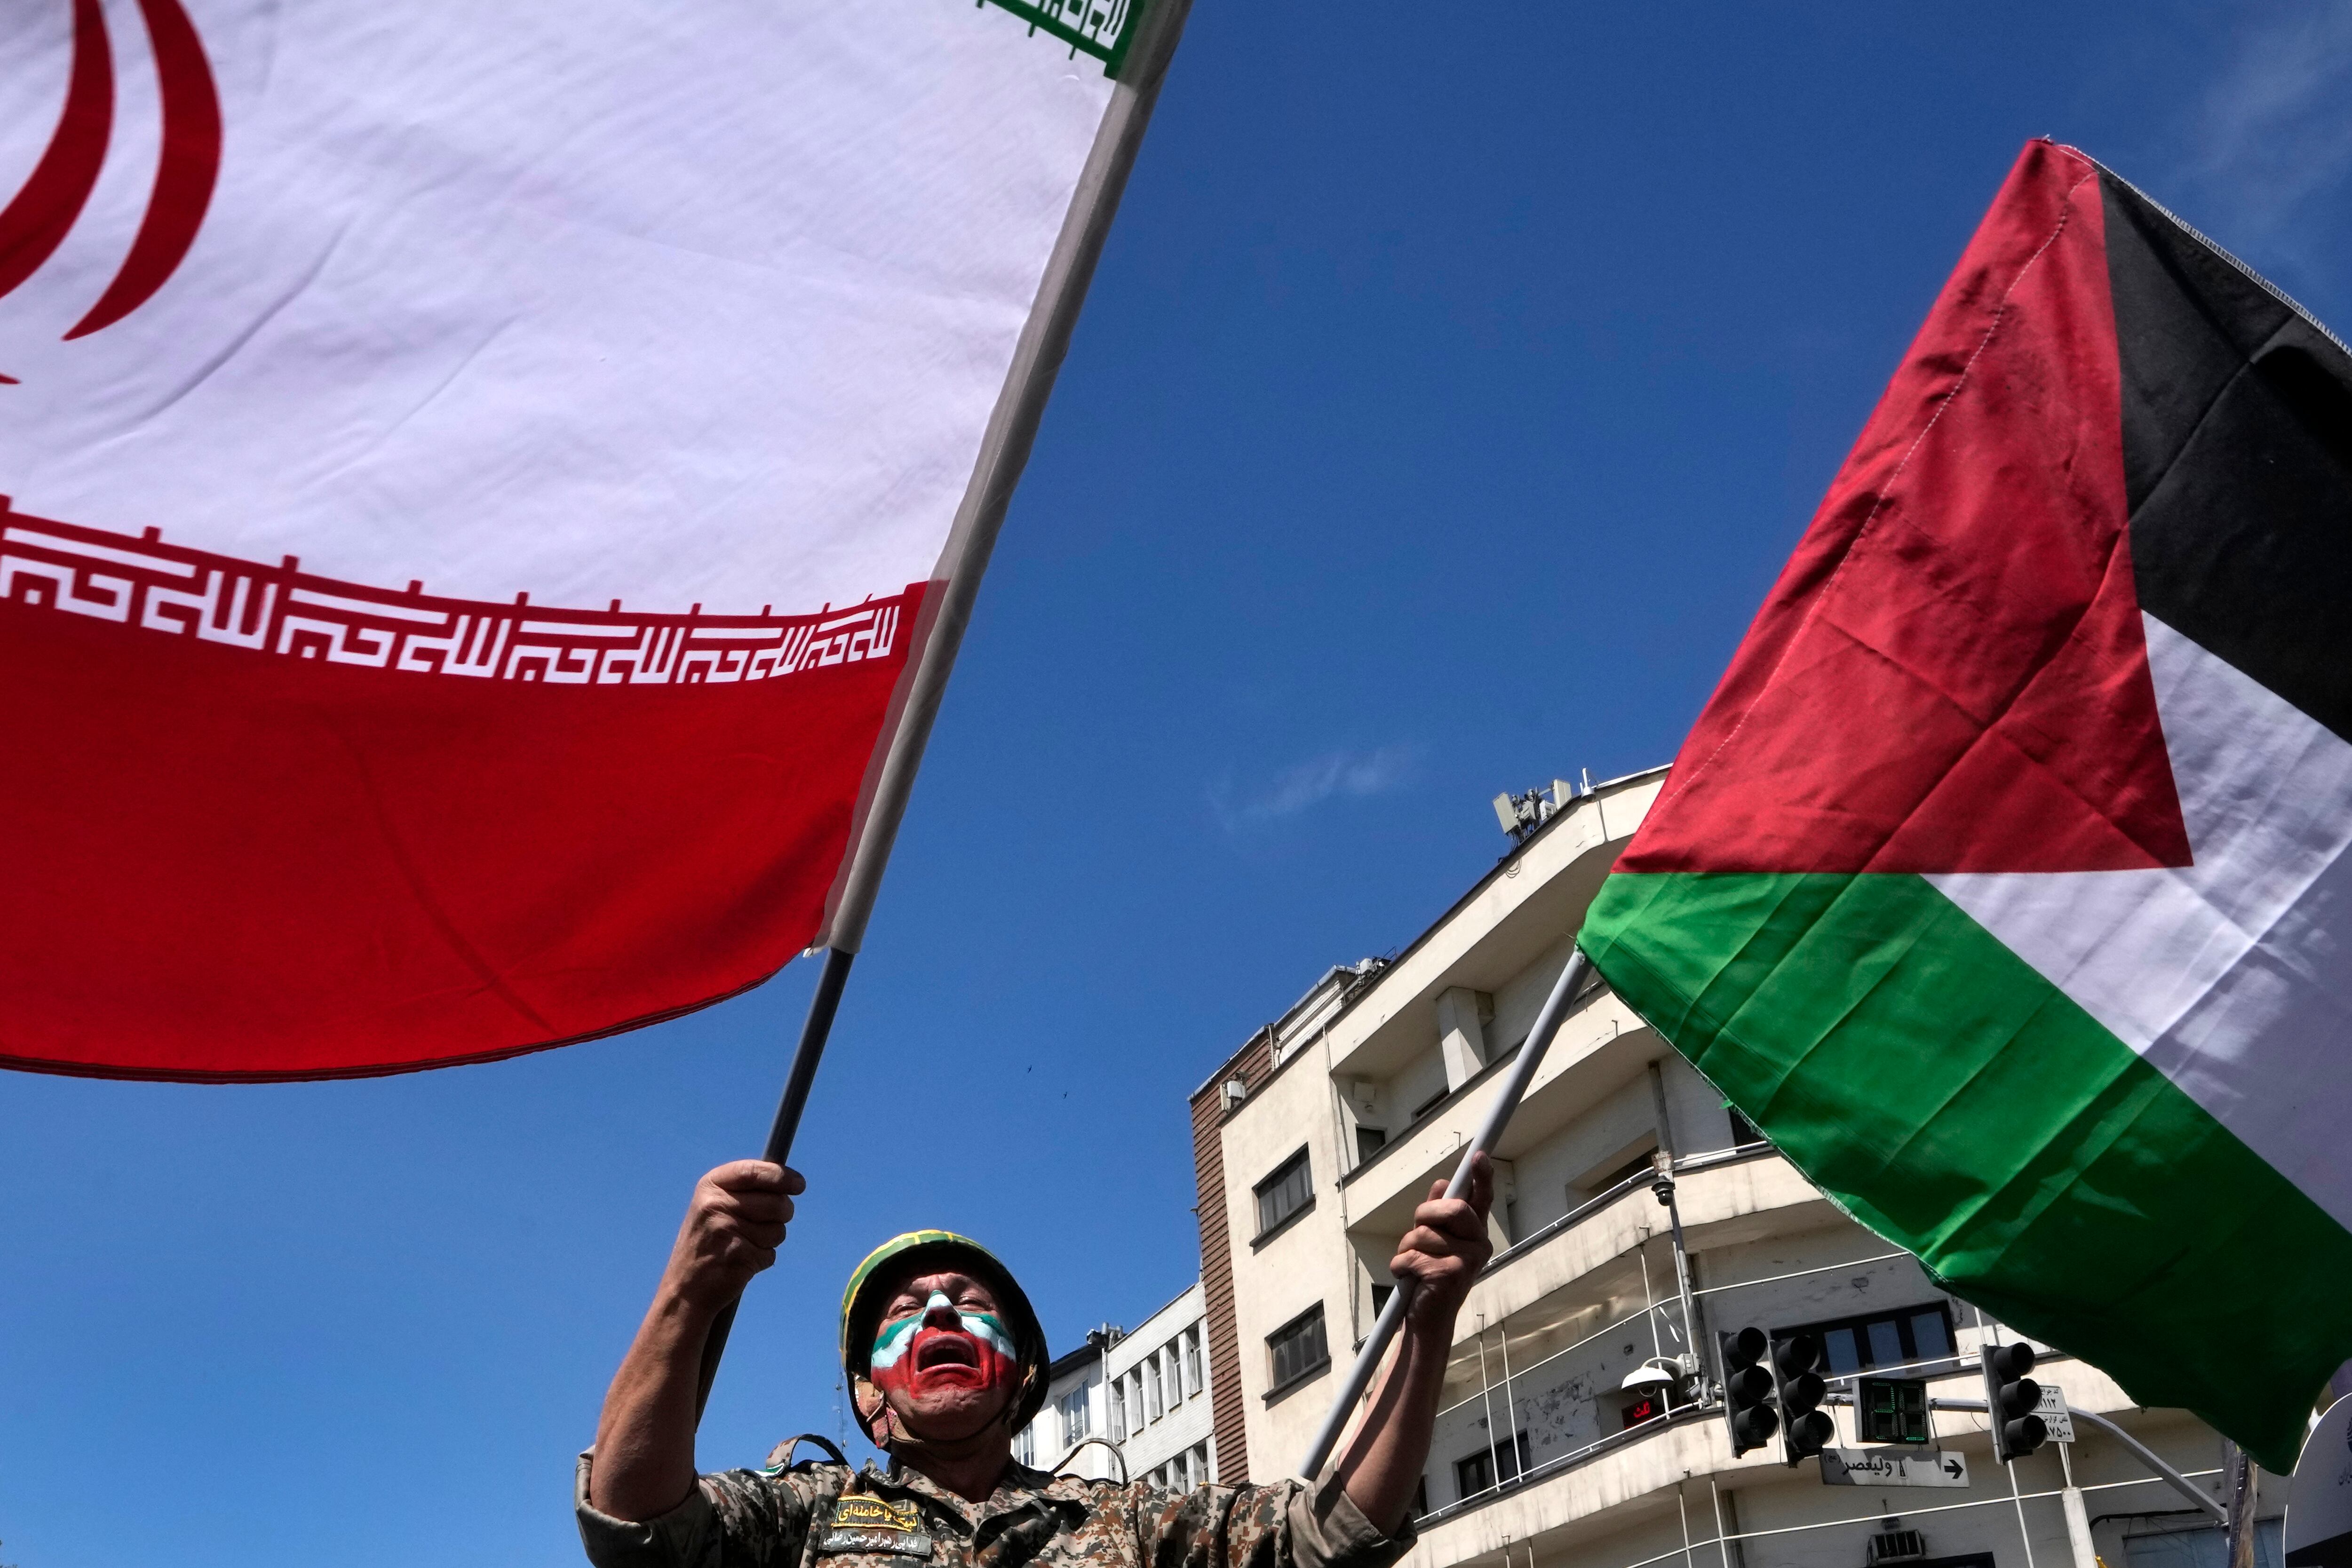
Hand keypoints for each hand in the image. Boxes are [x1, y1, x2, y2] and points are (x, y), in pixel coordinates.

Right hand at [659, 1160, 803, 1314]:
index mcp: (710, 1186)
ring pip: (778, 1229)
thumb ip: (745, 1190)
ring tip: (743, 1246)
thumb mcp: (713, 1206)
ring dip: (770, 1240)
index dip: (782, 1176)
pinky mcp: (738, 1255)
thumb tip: (792, 1181)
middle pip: (776, 1202)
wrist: (684, 1290)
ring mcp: (726, 1230)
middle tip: (766, 1224)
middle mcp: (715, 1204)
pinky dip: (762, 1259)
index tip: (799, 1185)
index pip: (754, 1171)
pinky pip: (770, 1253)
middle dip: (782, 1214)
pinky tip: (740, 1263)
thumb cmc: (706, 1244)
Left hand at [1389, 1152, 1493, 1331]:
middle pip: (1449, 1208)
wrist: (1428, 1320)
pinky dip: (1401, 1266)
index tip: (1478, 1157)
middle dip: (1424, 1216)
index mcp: (1475, 1233)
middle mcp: (1479, 1245)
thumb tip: (1441, 1184)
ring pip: (1422, 1233)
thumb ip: (1438, 1213)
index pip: (1482, 1200)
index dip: (1481, 1177)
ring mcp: (1467, 1261)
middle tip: (1417, 1236)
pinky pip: (1410, 1255)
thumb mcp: (1433, 1241)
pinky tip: (1411, 1280)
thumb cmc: (1429, 1277)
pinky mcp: (1449, 1274)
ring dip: (1407, 1248)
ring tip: (1415, 1267)